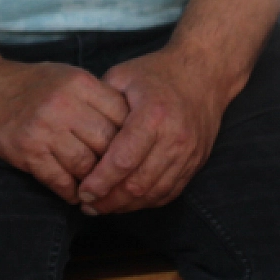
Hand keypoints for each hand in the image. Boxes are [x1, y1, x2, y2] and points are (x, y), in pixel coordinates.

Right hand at [0, 60, 129, 203]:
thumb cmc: (32, 83)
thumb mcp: (68, 76)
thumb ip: (97, 96)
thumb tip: (129, 124)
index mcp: (80, 84)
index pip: (121, 114)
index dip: (132, 135)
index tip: (134, 148)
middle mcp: (65, 106)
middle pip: (107, 142)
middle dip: (116, 161)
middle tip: (120, 174)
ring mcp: (45, 130)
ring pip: (86, 165)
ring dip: (94, 181)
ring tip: (98, 187)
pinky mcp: (28, 151)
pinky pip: (59, 180)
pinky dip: (71, 192)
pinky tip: (75, 194)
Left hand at [78, 48, 227, 214]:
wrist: (204, 74)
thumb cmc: (158, 73)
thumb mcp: (123, 75)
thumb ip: (98, 103)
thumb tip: (75, 133)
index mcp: (153, 114)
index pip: (122, 160)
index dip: (100, 181)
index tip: (82, 191)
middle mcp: (174, 137)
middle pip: (138, 183)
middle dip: (109, 200)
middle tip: (87, 204)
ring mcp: (188, 152)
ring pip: (153, 193)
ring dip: (126, 205)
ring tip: (103, 207)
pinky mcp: (196, 162)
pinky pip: (170, 192)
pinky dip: (146, 202)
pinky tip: (128, 201)